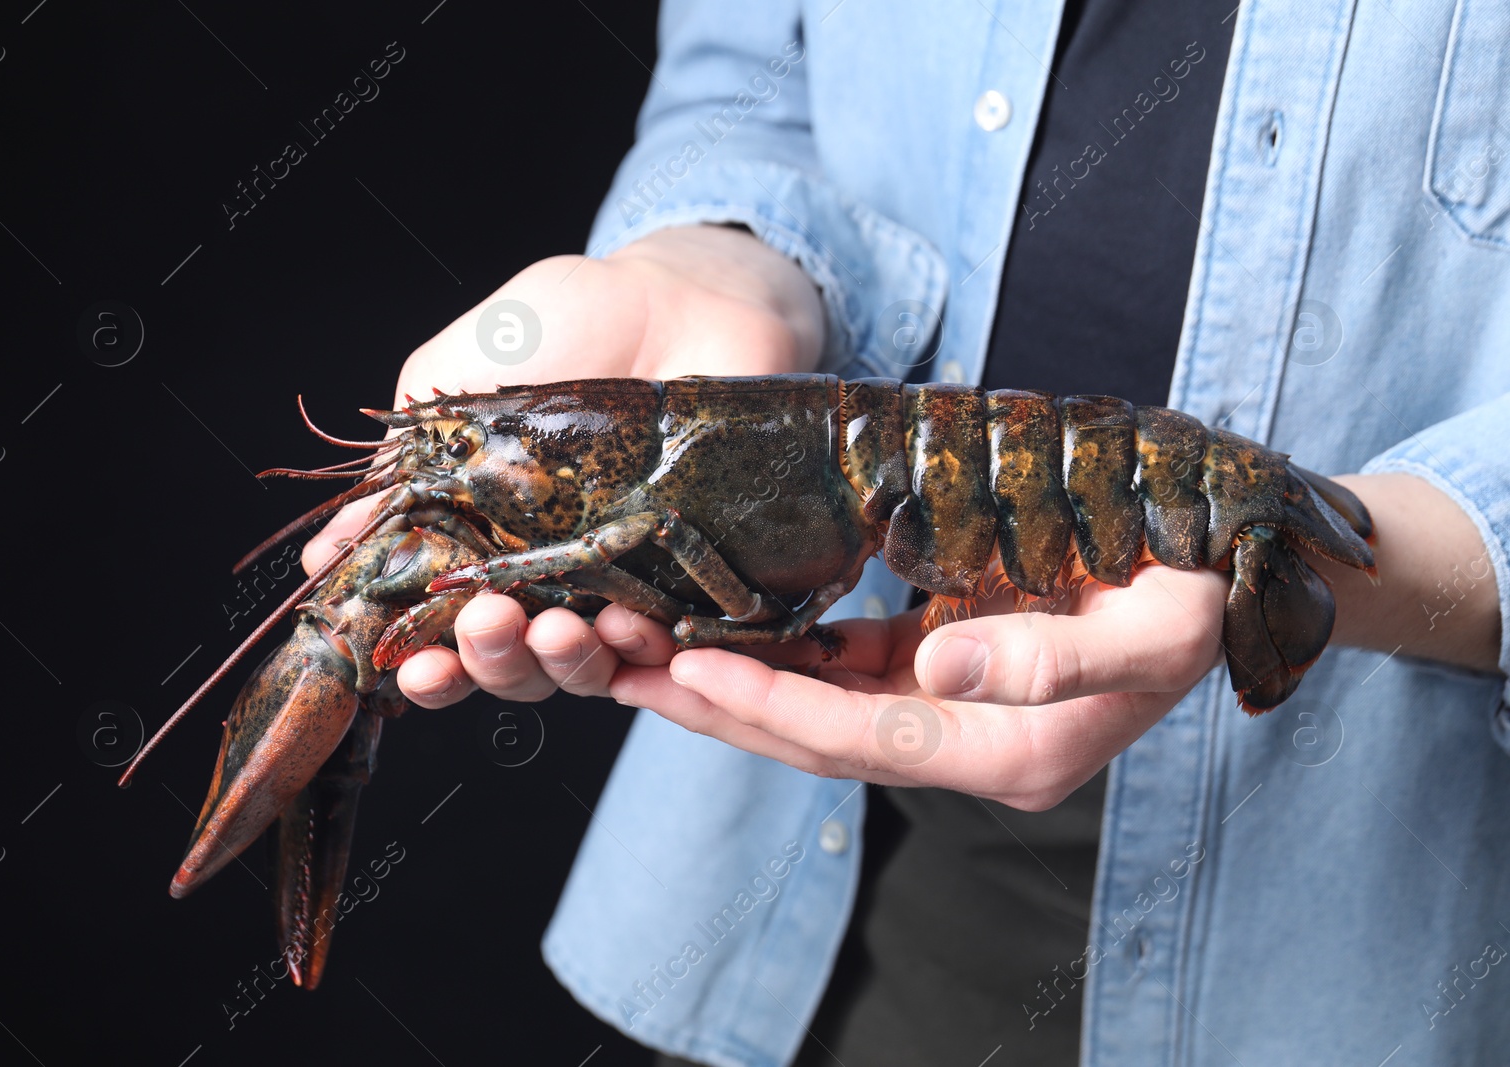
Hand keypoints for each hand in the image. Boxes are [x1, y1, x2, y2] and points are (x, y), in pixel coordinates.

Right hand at [302, 224, 824, 707]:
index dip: (420, 662)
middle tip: (485, 622)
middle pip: (505, 664)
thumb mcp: (447, 383)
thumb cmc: (559, 327)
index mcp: (476, 542)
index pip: (438, 632)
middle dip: (486, 661)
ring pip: (578, 668)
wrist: (674, 296)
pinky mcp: (688, 578)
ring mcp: (618, 582)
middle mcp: (544, 577)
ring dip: (556, 663)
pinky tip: (626, 626)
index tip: (404, 662)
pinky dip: (640, 650)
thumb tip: (324, 555)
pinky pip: (664, 642)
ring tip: (554, 629)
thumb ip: (393, 468)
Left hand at [575, 565, 1228, 808]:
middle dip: (720, 705)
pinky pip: (848, 671)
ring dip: (735, 680)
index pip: (862, 739)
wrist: (1233, 572)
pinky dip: (784, 653)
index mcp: (1014, 755)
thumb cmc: (1206, 592)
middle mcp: (973, 747)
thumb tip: (937, 668)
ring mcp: (958, 712)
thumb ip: (1055, 658)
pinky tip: (726, 625)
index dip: (772, 707)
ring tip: (643, 647)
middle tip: (618, 669)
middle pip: (819, 738)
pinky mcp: (949, 668)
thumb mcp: (1157, 627)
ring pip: (820, 707)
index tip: (688, 671)